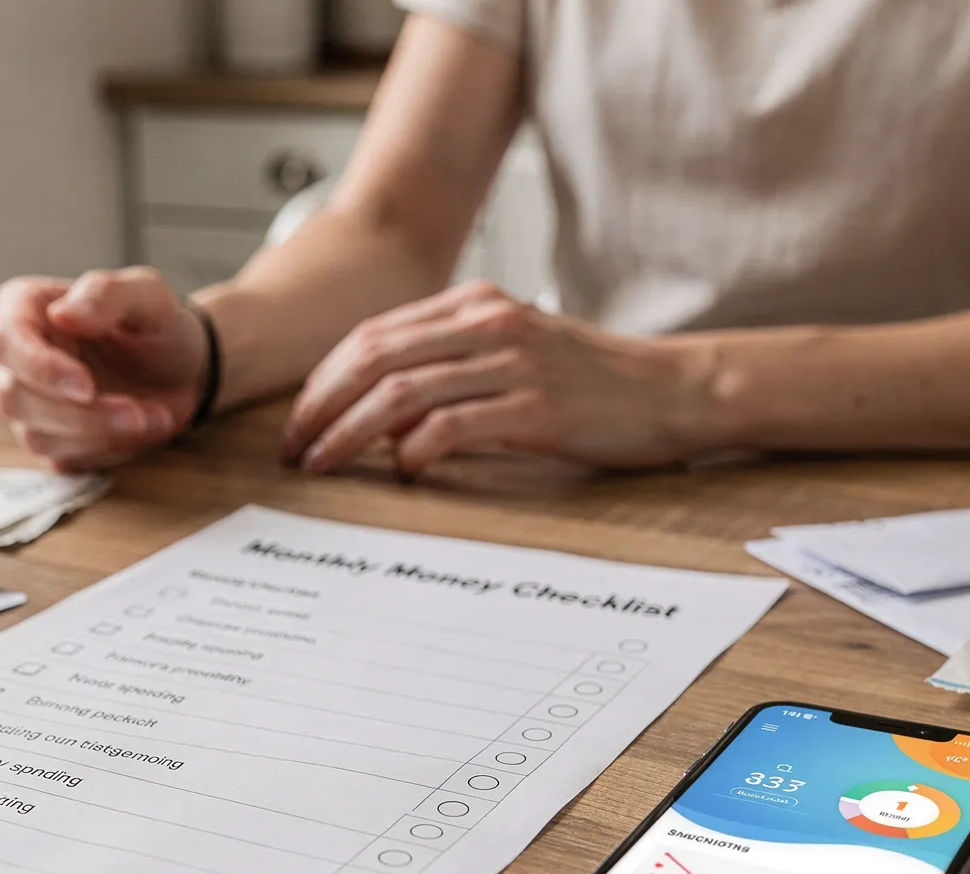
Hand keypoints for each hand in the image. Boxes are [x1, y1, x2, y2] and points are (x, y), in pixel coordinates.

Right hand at [0, 268, 207, 471]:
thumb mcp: (146, 293)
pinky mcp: (50, 438)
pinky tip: (145, 429)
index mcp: (24, 307)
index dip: (41, 369)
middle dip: (81, 413)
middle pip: (17, 397)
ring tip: (156, 417)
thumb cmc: (155, 321)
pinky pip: (62, 458)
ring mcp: (28, 402)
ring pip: (37, 435)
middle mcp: (15, 358)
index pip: (7, 341)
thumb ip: (105, 294)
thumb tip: (62, 315)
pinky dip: (107, 450)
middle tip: (136, 413)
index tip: (86, 387)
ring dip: (100, 434)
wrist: (179, 367)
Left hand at [282, 281, 707, 474]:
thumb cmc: (594, 382)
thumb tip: (385, 416)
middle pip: (373, 357)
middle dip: (320, 405)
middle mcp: (487, 323)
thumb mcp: (515, 352)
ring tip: (324, 464)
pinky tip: (403, 473)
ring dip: (350, 433)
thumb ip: (452, 366)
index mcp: (474, 304)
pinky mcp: (535, 408)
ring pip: (400, 393)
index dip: (324, 379)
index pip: (372, 334)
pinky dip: (414, 452)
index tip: (299, 420)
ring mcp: (512, 363)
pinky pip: (451, 426)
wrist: (674, 389)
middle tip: (295, 448)